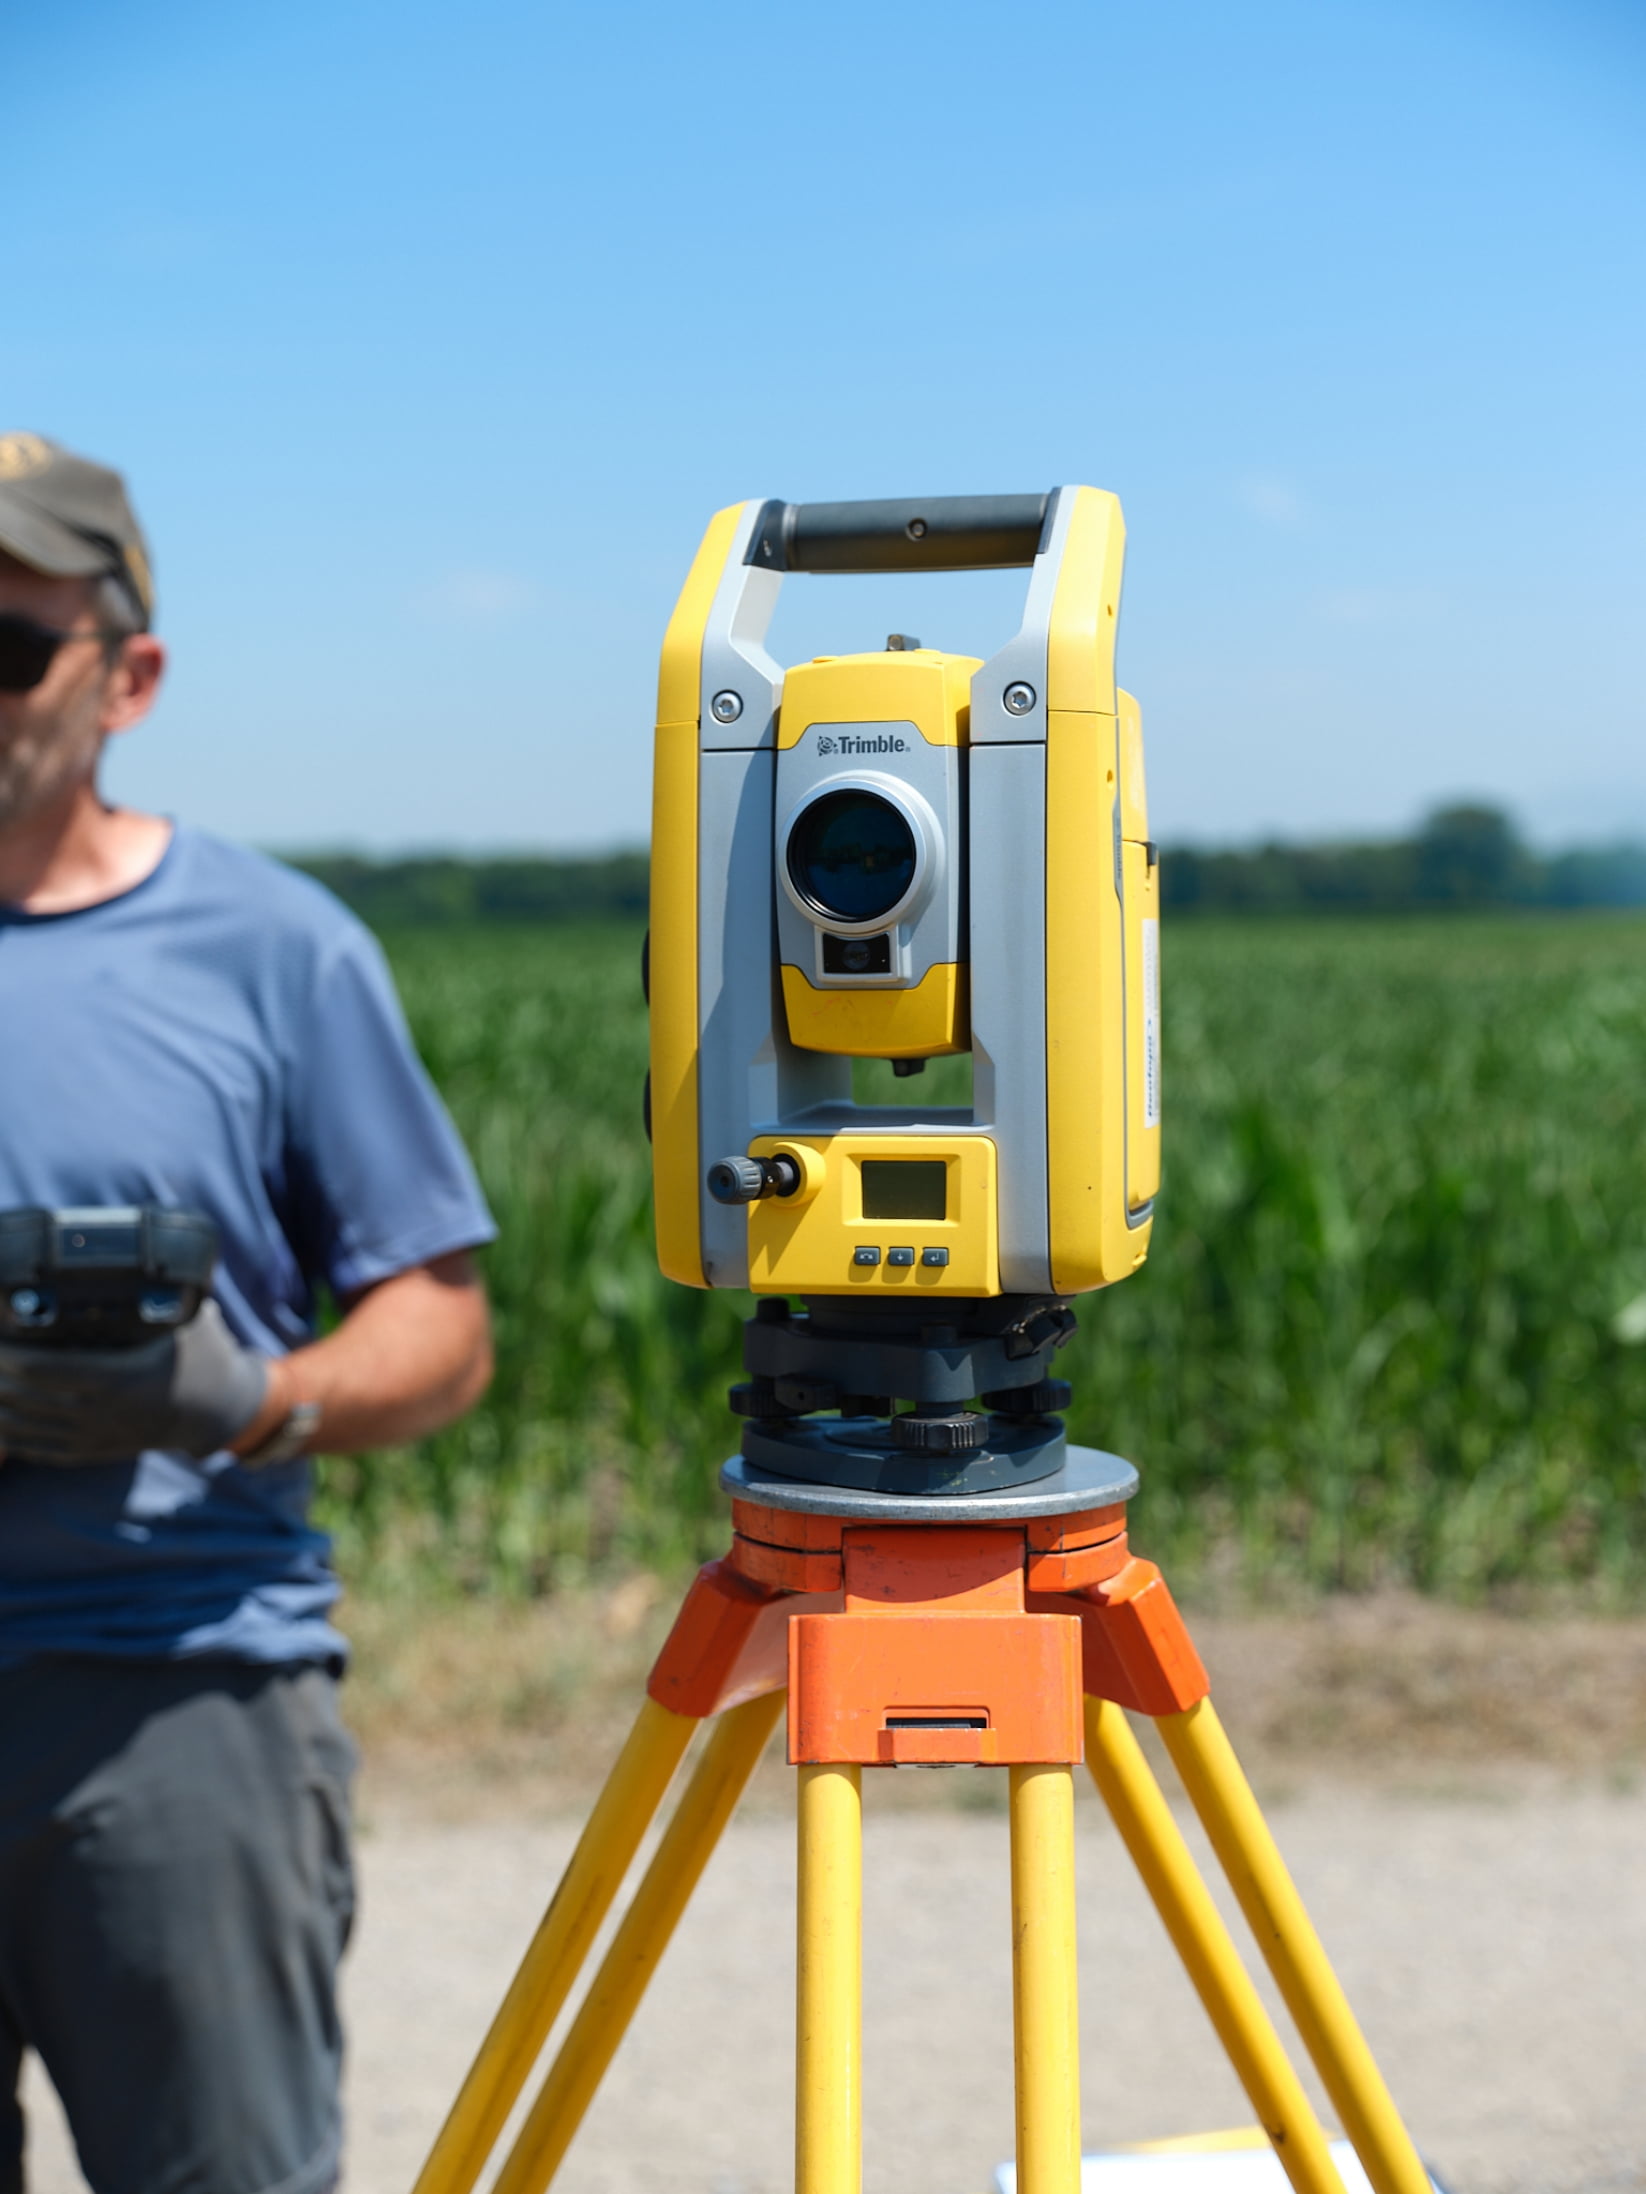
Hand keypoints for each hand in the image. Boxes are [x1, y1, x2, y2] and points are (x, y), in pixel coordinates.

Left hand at [0, 1300, 269, 1466]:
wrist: (217, 1410)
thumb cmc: (203, 1358)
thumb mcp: (193, 1320)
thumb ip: (170, 1291)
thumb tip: (149, 1252)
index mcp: (120, 1377)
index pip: (44, 1369)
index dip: (8, 1355)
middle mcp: (102, 1412)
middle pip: (23, 1398)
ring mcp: (95, 1436)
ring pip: (24, 1427)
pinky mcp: (93, 1451)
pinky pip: (40, 1448)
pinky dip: (13, 1436)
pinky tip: (0, 1419)